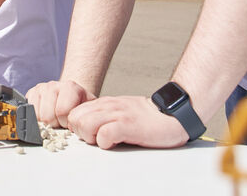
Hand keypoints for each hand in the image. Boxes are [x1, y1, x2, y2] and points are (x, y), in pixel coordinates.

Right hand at [26, 79, 94, 128]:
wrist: (72, 95)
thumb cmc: (79, 105)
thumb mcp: (88, 110)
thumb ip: (86, 118)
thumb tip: (80, 129)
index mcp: (70, 87)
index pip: (62, 112)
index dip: (66, 123)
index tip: (70, 122)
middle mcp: (54, 85)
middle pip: (47, 116)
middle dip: (55, 124)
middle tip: (61, 121)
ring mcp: (41, 88)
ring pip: (37, 116)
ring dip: (46, 121)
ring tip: (54, 118)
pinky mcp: (31, 93)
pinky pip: (29, 111)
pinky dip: (37, 117)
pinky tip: (45, 114)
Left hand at [67, 95, 188, 148]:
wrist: (172, 115)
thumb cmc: (146, 118)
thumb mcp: (119, 111)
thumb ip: (102, 115)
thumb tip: (84, 126)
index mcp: (105, 103)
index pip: (74, 112)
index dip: (77, 126)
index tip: (88, 134)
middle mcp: (109, 106)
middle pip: (75, 118)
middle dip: (80, 132)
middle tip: (95, 138)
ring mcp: (118, 115)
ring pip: (85, 123)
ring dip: (91, 137)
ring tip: (105, 140)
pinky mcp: (128, 126)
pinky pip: (104, 134)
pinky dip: (105, 142)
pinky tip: (115, 142)